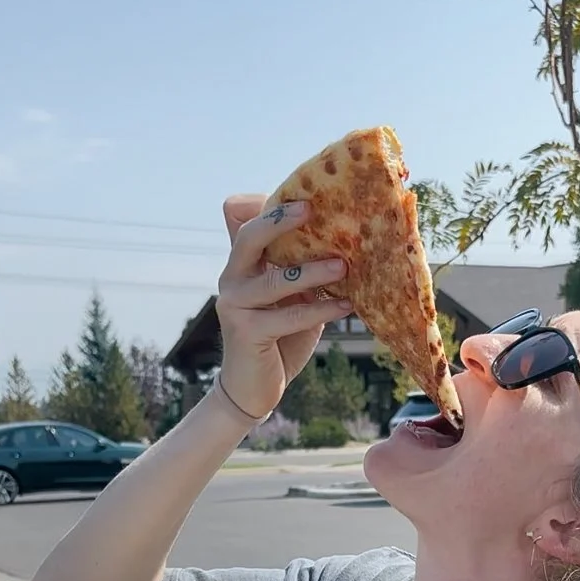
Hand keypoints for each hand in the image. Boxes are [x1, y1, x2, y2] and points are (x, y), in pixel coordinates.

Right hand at [215, 195, 350, 419]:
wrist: (252, 388)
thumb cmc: (278, 340)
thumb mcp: (293, 299)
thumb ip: (303, 272)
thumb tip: (347, 245)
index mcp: (243, 264)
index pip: (244, 218)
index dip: (270, 203)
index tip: (306, 192)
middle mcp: (233, 277)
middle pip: (249, 235)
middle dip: (280, 219)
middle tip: (312, 210)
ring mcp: (235, 303)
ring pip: (277, 278)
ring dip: (314, 271)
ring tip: (345, 265)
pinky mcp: (246, 331)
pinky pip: (290, 315)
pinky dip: (322, 310)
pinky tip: (346, 306)